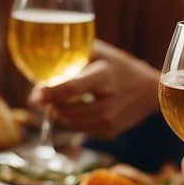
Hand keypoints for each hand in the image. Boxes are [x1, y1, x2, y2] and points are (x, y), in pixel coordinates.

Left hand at [31, 41, 158, 137]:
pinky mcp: (110, 132)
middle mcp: (109, 101)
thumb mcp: (100, 53)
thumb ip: (73, 57)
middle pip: (66, 109)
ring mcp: (110, 120)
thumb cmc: (118, 66)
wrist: (148, 89)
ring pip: (69, 122)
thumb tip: (42, 71)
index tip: (35, 95)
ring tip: (62, 100)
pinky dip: (72, 120)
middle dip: (50, 104)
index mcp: (104, 76)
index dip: (49, 93)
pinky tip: (78, 108)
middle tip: (43, 96)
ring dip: (59, 112)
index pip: (71, 88)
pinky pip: (79, 130)